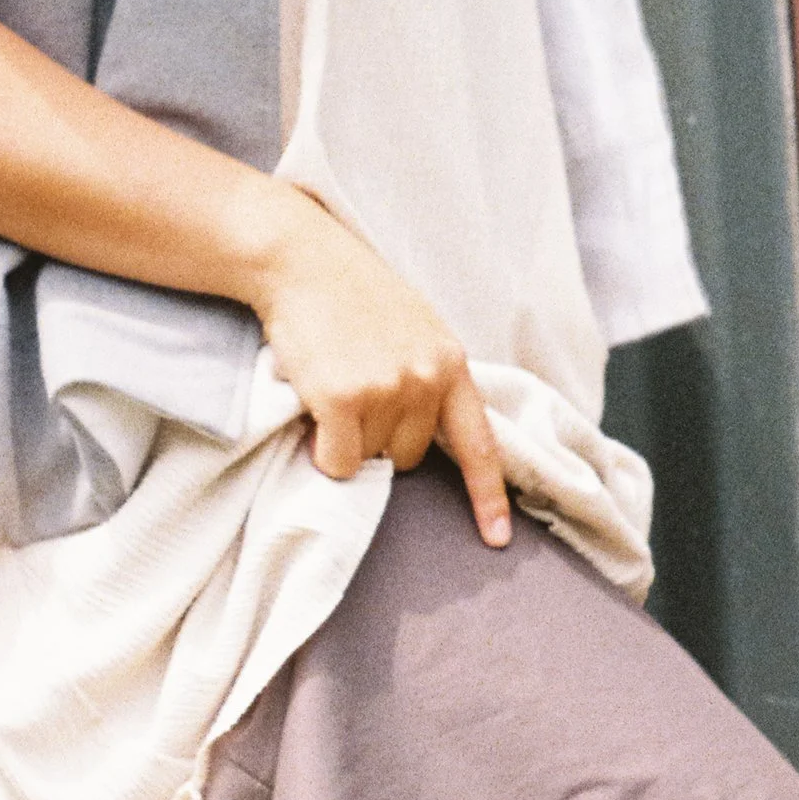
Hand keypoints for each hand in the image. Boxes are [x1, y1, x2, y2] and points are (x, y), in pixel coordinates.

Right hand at [250, 193, 510, 544]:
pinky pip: (337, 463)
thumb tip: (419, 438)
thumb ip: (428, 376)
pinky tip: (313, 405)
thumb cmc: (351, 293)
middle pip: (408, 458)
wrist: (301, 259)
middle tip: (354, 391)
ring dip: (346, 438)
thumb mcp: (414, 329)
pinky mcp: (343, 400)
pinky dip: (321, 450)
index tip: (497, 540)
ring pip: (369, 461)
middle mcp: (427, 380)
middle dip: (380, 440)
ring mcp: (387, 390)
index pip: (479, 445)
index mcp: (451, 364)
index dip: (488, 497)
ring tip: (333, 384)